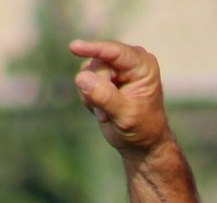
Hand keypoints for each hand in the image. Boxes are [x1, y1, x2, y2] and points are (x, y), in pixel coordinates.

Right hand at [68, 39, 171, 158]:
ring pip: (87, 72)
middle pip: (97, 64)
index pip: (115, 52)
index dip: (94, 49)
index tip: (73, 47)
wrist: (140, 141)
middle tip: (110, 111)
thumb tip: (81, 77)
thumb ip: (105, 96)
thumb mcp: (125, 115)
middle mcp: (129, 60)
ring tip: (109, 112)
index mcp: (143, 66)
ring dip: (92, 96)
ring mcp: (115, 67)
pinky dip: (88, 97)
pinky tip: (103, 109)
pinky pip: (82, 79)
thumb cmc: (140, 128)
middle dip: (98, 88)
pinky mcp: (102, 74)